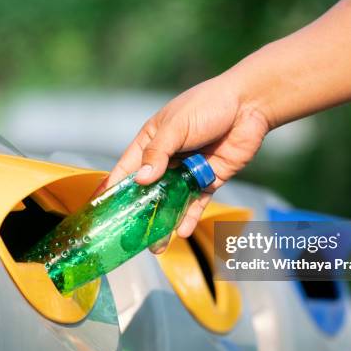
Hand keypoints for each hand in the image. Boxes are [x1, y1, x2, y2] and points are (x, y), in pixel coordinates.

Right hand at [100, 72, 268, 250]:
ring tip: (155, 245)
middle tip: (129, 235)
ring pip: (171, 201)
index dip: (114, 187)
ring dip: (163, 221)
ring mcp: (188, 171)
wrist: (249, 106)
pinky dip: (189, 217)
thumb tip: (141, 179)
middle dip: (139, 212)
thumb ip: (158, 153)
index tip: (100, 207)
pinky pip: (196, 203)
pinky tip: (181, 231)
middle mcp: (167, 159)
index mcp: (152, 141)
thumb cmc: (208, 105)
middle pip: (148, 190)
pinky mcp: (208, 180)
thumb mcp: (176, 126)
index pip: (127, 168)